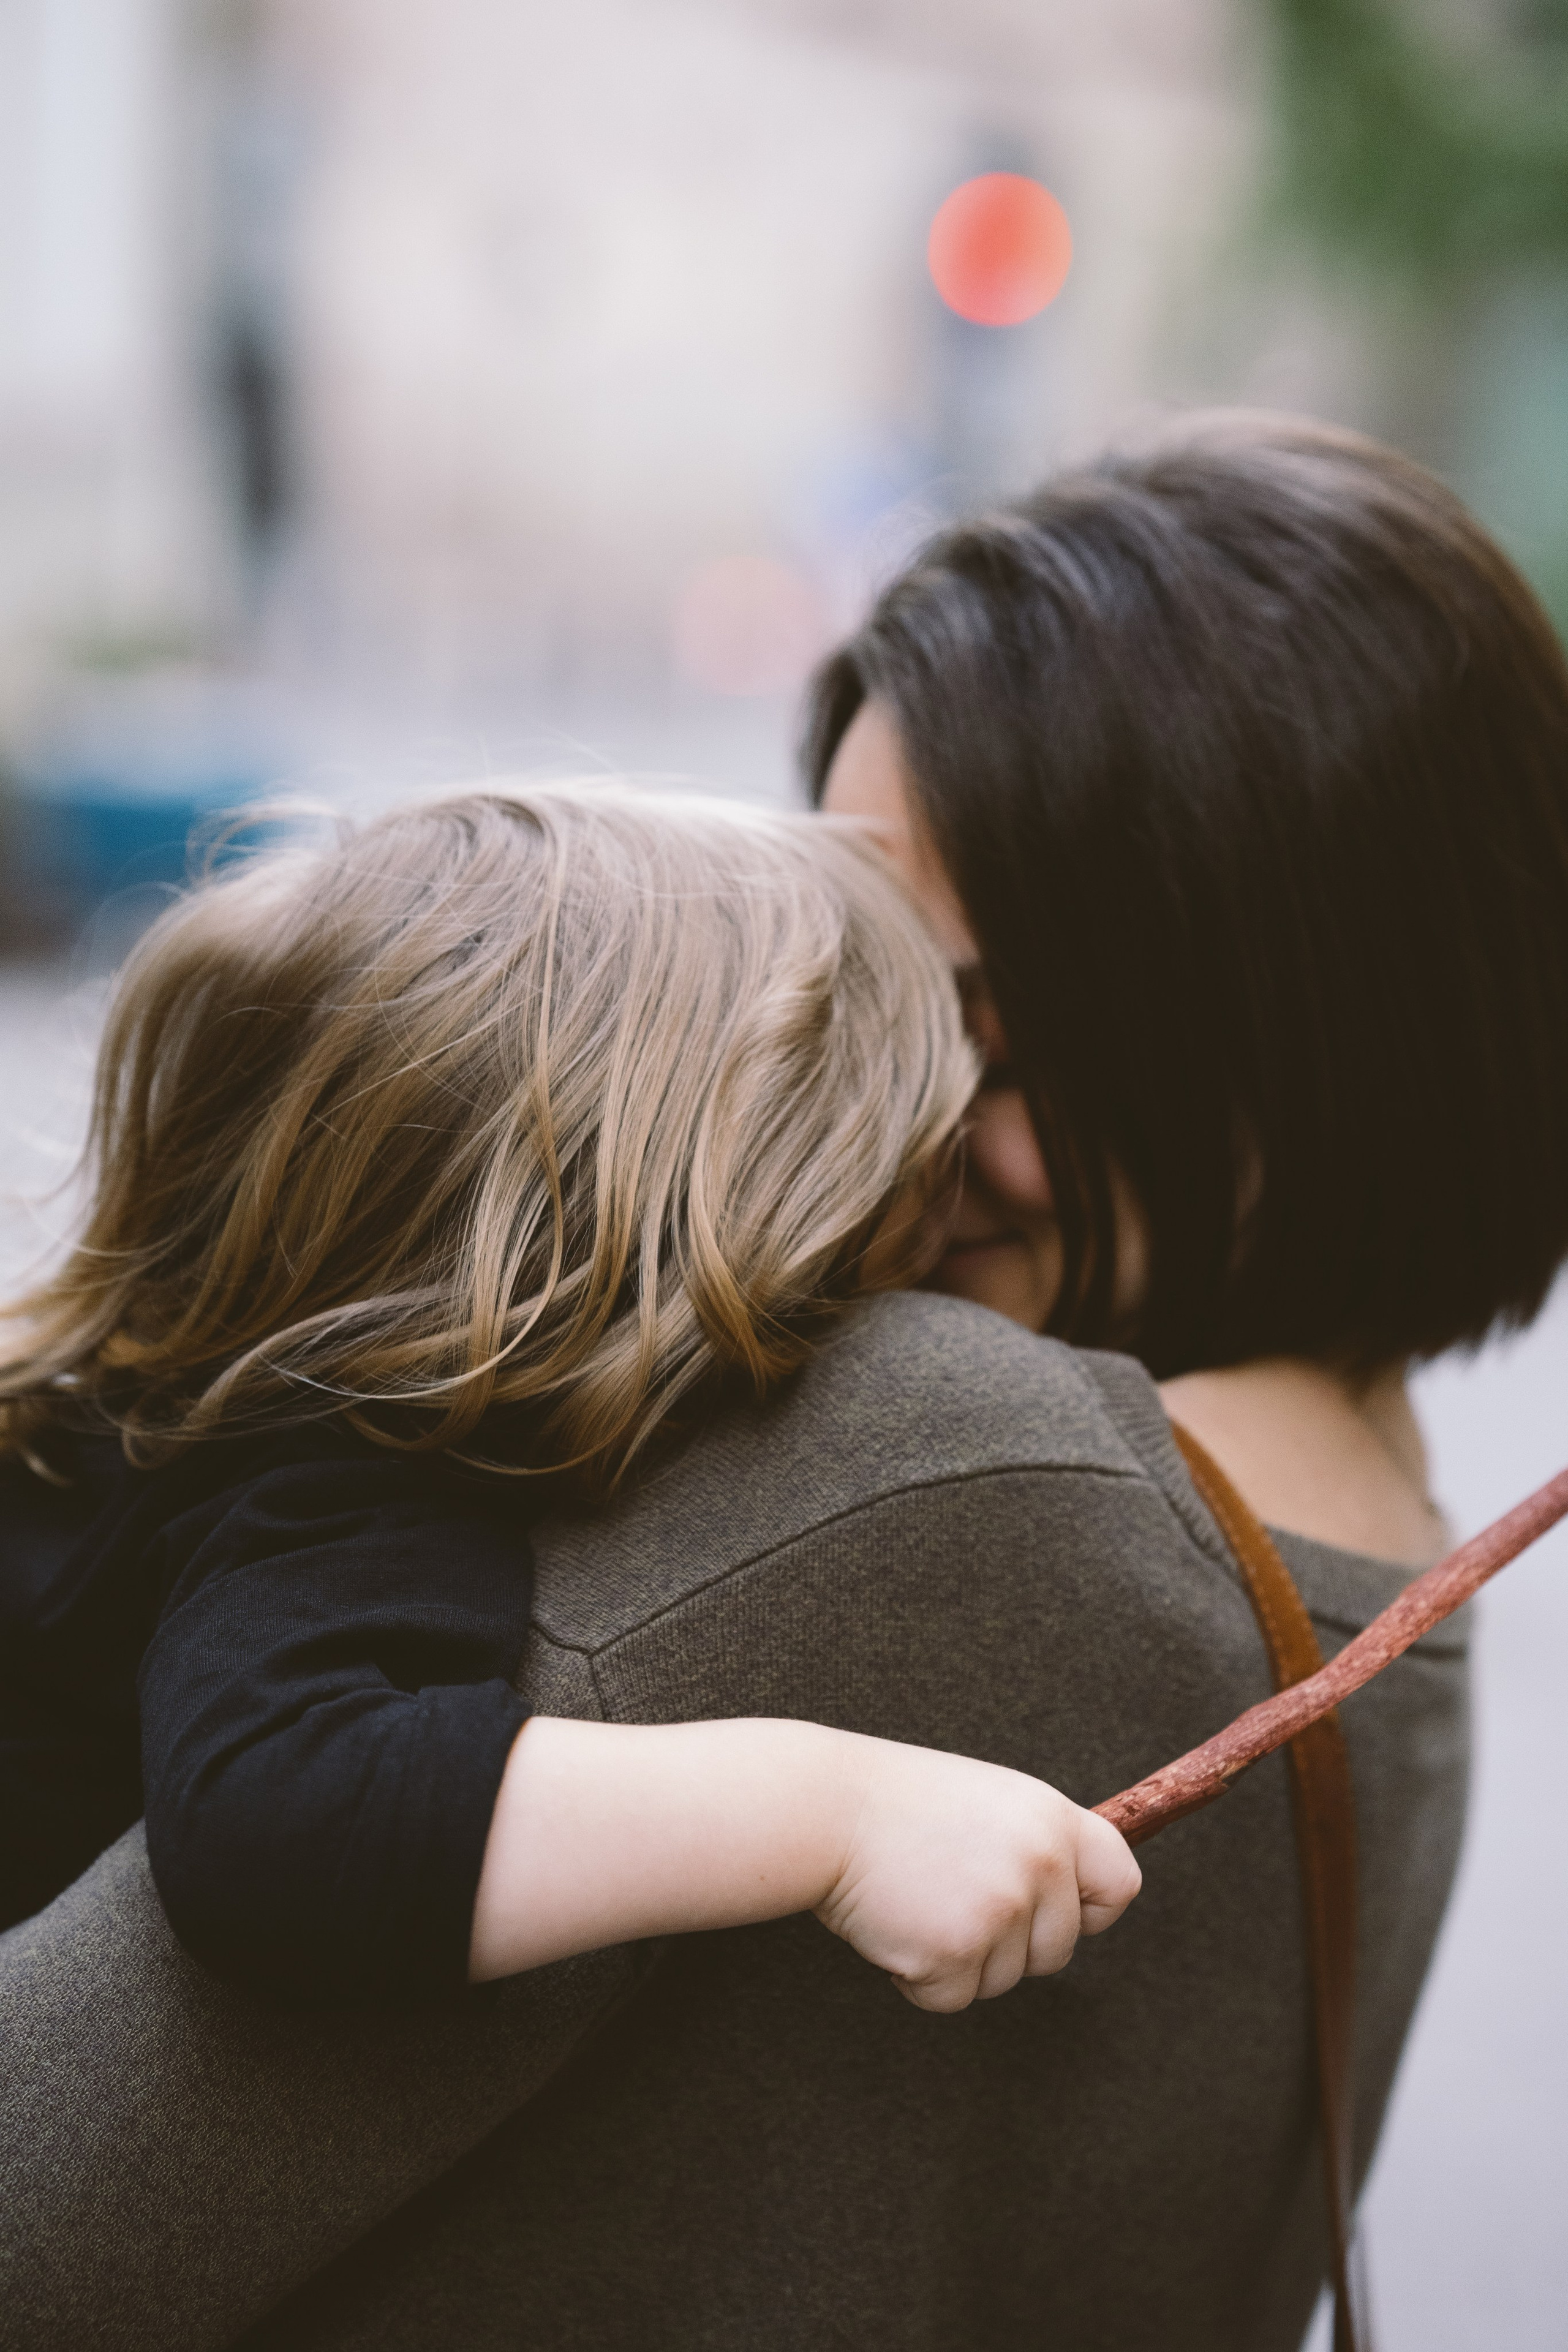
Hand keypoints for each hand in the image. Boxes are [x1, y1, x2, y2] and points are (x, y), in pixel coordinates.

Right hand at [814, 1737, 1140, 2012]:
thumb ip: (1033, 1845)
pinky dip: (920, 1978)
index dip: (1092, 1910)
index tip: (1062, 1913)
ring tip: (916, 1899)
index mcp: (1051, 1819)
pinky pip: (954, 1997)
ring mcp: (1002, 1910)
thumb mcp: (987, 1802)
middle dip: (1009, 1945)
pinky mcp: (957, 1952)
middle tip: (950, 1898)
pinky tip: (894, 1925)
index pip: (1120, 1883)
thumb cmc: (897, 1804)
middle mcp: (1040, 1864)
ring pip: (1004, 1978)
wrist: (824, 1809)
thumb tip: (1066, 1904)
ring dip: (961, 1958)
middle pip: (1057, 1949)